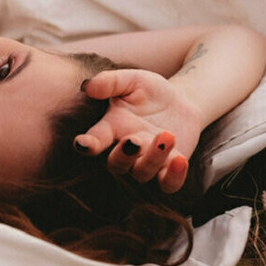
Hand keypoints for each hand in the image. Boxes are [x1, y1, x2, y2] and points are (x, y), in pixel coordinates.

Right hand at [74, 69, 203, 192]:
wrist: (182, 101)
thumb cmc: (150, 92)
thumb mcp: (132, 80)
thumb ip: (110, 82)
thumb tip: (88, 86)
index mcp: (111, 129)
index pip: (95, 141)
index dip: (87, 145)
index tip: (83, 144)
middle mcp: (126, 150)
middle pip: (117, 164)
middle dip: (123, 156)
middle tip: (134, 140)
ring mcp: (146, 162)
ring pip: (142, 174)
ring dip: (153, 159)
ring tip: (167, 135)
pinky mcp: (169, 170)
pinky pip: (168, 185)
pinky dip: (174, 177)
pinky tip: (181, 160)